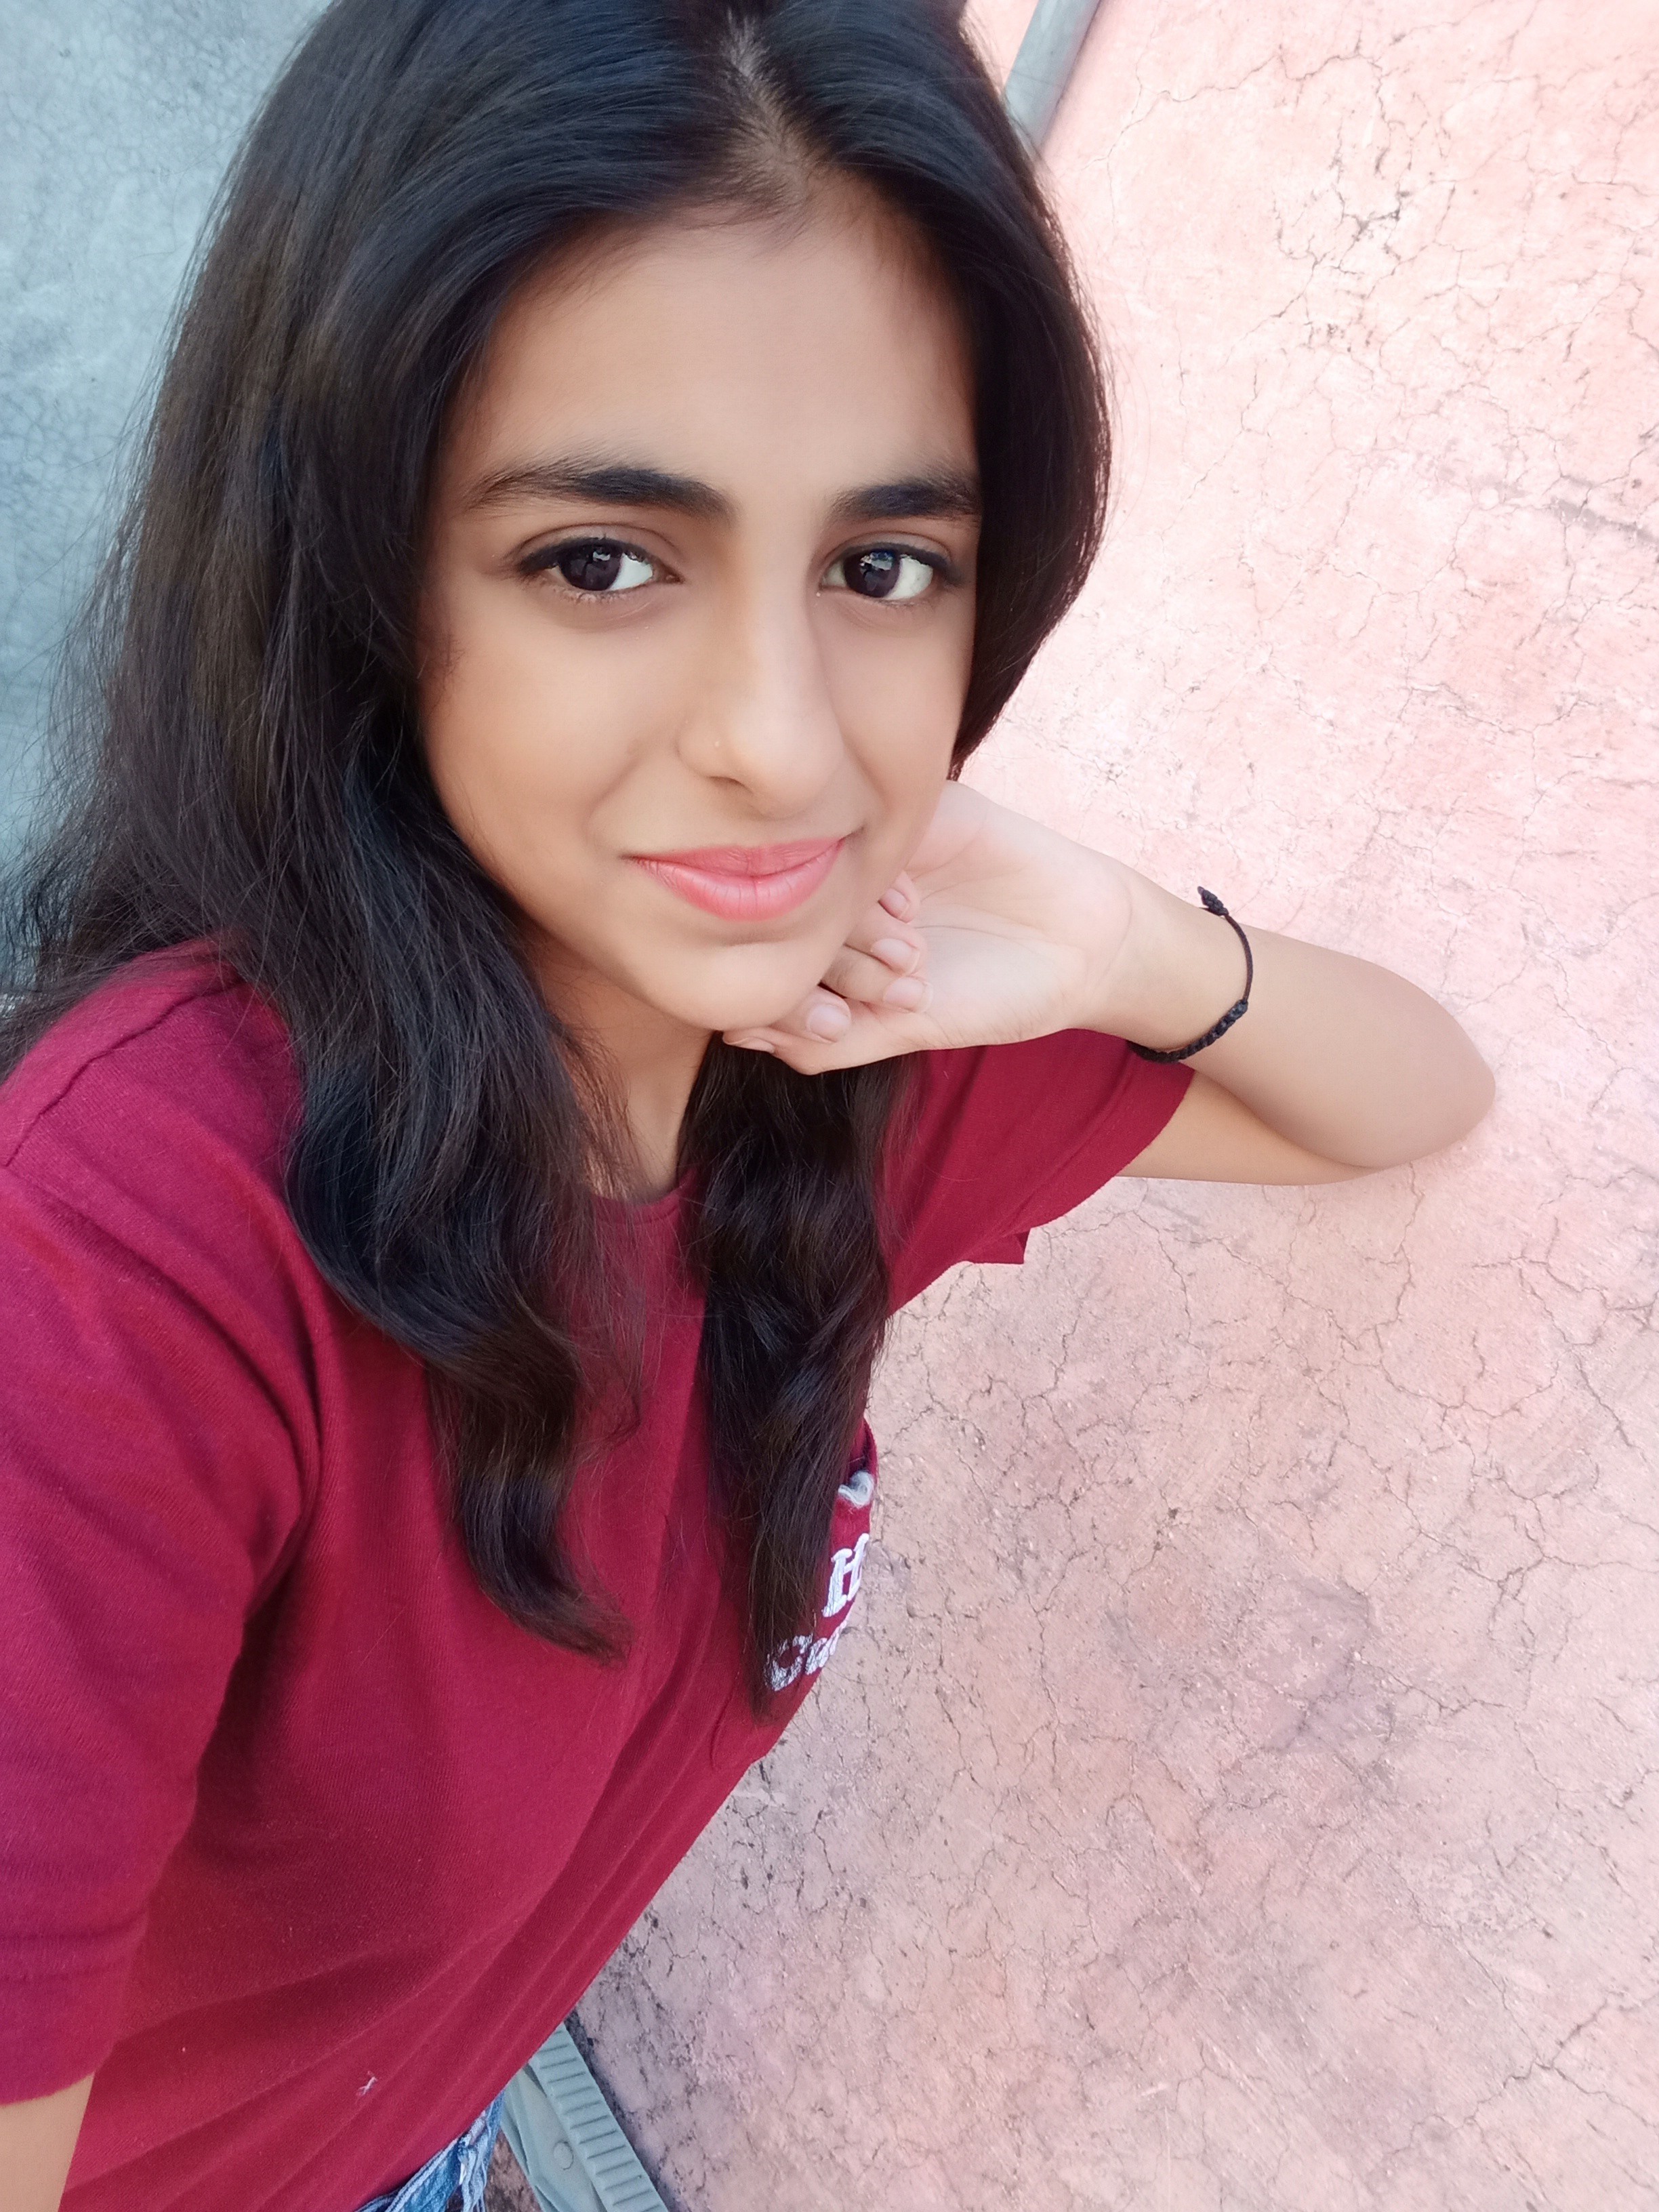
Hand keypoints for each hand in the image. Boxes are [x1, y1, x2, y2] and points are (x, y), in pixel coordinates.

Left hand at [723, 781, 1133, 1071]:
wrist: (1086, 946)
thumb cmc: (997, 994)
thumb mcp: (910, 1030)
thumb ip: (825, 1040)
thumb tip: (735, 1033)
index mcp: (838, 941)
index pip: (777, 955)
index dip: (795, 994)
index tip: (842, 1022)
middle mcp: (852, 890)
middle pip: (792, 911)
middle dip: (835, 960)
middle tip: (897, 985)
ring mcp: (883, 849)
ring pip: (824, 872)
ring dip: (856, 924)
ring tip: (912, 955)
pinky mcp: (923, 811)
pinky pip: (869, 830)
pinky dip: (877, 880)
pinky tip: (913, 911)